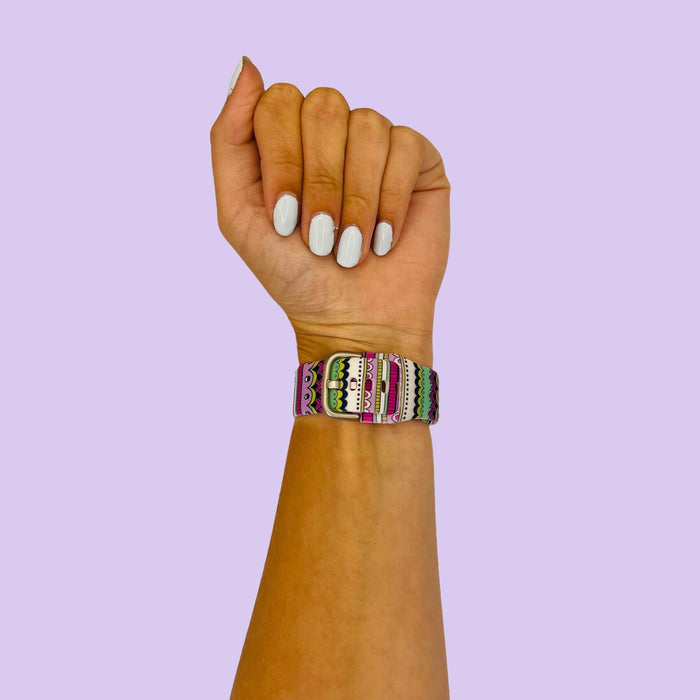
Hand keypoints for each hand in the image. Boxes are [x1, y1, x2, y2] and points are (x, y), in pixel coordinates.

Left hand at [210, 58, 449, 366]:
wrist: (353, 320)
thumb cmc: (295, 275)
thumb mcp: (238, 213)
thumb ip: (229, 140)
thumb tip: (247, 65)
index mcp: (287, 141)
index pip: (278, 101)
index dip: (283, 160)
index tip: (284, 219)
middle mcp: (331, 134)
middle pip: (323, 106)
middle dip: (320, 182)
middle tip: (320, 237)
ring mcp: (375, 144)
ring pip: (366, 125)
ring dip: (355, 198)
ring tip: (351, 247)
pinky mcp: (418, 160)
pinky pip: (405, 145)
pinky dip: (389, 201)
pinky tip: (383, 238)